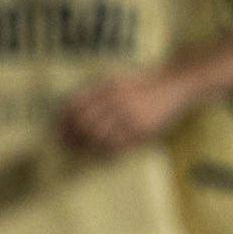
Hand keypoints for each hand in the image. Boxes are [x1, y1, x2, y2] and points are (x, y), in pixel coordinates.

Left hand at [57, 69, 187, 152]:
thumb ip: (95, 92)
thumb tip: (68, 108)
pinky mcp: (142, 131)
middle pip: (84, 124)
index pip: (77, 105)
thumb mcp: (118, 80)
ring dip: (86, 147)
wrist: (176, 84)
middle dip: (71, 136)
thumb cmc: (144, 82)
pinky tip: (99, 154)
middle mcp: (117, 102)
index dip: (63, 119)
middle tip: (64, 144)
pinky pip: (117, 147)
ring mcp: (130, 117)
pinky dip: (104, 152)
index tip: (56, 128)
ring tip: (79, 150)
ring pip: (98, 138)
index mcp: (108, 87)